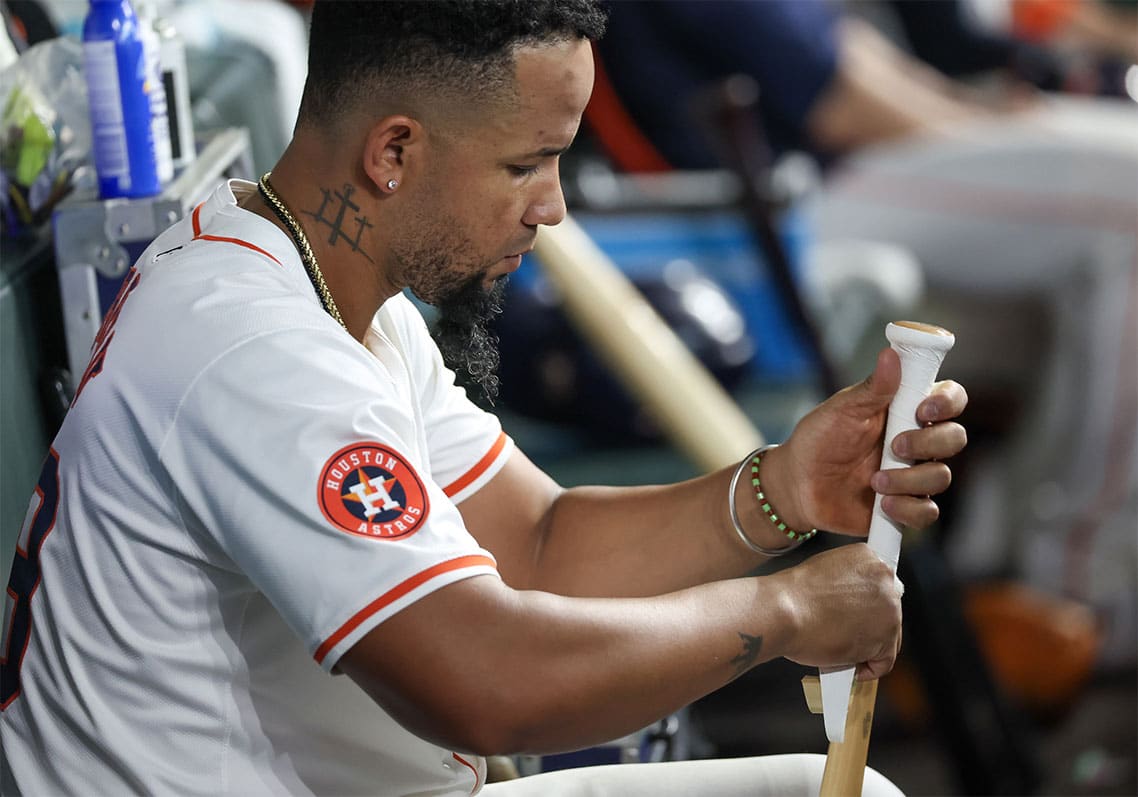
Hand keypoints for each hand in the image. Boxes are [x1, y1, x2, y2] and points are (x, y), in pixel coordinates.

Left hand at [772, 347, 967, 534]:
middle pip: (954, 438)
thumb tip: (891, 354)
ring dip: (911, 479)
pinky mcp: (905, 505)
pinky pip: (927, 512)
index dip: (948, 402)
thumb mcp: (842, 410)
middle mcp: (918, 441)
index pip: (950, 398)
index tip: (924, 410)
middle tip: (894, 446)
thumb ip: (872, 388)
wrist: (797, 482)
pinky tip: (884, 504)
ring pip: (941, 477)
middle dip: (928, 443)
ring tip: (874, 481)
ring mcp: (913, 474)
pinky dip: (909, 509)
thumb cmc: (819, 438)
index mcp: (907, 410)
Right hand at [773, 542, 901, 678]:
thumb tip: (852, 605)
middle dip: (868, 627)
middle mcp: (884, 578)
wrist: (782, 611)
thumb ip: (847, 584)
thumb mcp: (824, 572)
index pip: (880, 587)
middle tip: (843, 634)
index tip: (856, 615)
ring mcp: (890, 608)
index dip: (866, 605)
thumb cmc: (791, 596)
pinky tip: (844, 661)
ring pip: (887, 638)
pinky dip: (866, 669)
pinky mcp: (887, 637)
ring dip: (866, 647)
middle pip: (888, 612)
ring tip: (838, 647)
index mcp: (868, 557)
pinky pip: (884, 661)